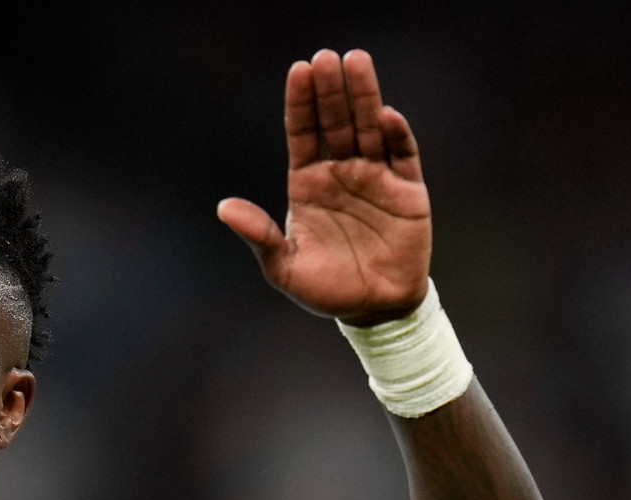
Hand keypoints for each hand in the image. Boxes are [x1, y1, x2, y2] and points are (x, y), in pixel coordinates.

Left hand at [218, 48, 430, 325]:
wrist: (373, 311)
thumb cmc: (325, 289)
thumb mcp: (284, 268)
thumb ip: (259, 236)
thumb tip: (223, 208)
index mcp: (308, 183)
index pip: (303, 133)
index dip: (300, 102)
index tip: (298, 70)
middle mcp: (341, 172)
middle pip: (335, 121)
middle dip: (330, 90)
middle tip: (326, 56)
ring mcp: (375, 177)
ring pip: (369, 128)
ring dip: (364, 97)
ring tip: (357, 62)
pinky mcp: (407, 191)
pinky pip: (402, 156)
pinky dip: (396, 134)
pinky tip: (386, 115)